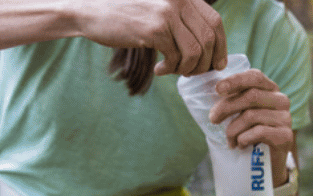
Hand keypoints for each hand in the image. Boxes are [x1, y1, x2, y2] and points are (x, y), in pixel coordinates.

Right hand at [75, 0, 226, 75]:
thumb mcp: (159, 9)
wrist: (91, 10)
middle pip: (210, 39)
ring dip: (188, 68)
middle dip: (206, 63)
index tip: (217, 63)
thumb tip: (210, 48)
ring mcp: (167, 13)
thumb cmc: (127, 14)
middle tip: (191, 72)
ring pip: (196, 52)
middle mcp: (178, 0)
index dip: (221, 46)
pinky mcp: (154, 29)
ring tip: (174, 70)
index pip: (215, 22)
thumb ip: (182, 21)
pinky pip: (176, 58)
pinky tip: (159, 69)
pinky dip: (171, 69)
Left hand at [208, 69, 293, 182]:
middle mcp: (281, 101)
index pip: (255, 76)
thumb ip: (235, 100)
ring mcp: (285, 118)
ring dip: (233, 129)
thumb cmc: (252, 135)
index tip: (217, 89)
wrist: (268, 163)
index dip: (235, 80)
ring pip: (252, 116)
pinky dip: (244, 139)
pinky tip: (240, 145)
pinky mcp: (285, 136)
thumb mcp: (243, 114)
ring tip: (229, 140)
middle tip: (213, 119)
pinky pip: (259, 132)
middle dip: (227, 107)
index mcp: (270, 90)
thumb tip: (213, 91)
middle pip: (251, 96)